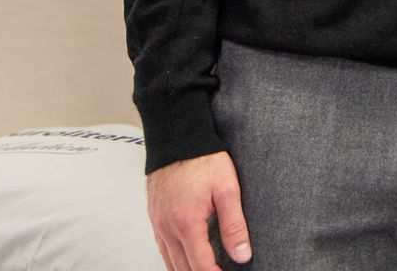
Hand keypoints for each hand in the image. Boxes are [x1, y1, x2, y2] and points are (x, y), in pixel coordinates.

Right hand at [147, 151, 250, 270]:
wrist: (177, 138)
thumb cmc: (203, 160)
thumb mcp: (227, 189)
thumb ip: (234, 225)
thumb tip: (242, 255)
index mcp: (187, 224)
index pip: (201, 266)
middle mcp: (167, 229)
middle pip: (183, 269)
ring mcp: (158, 224)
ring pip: (169, 262)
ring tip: (205, 270)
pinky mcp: (154, 217)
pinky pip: (162, 248)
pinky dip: (173, 261)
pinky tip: (185, 261)